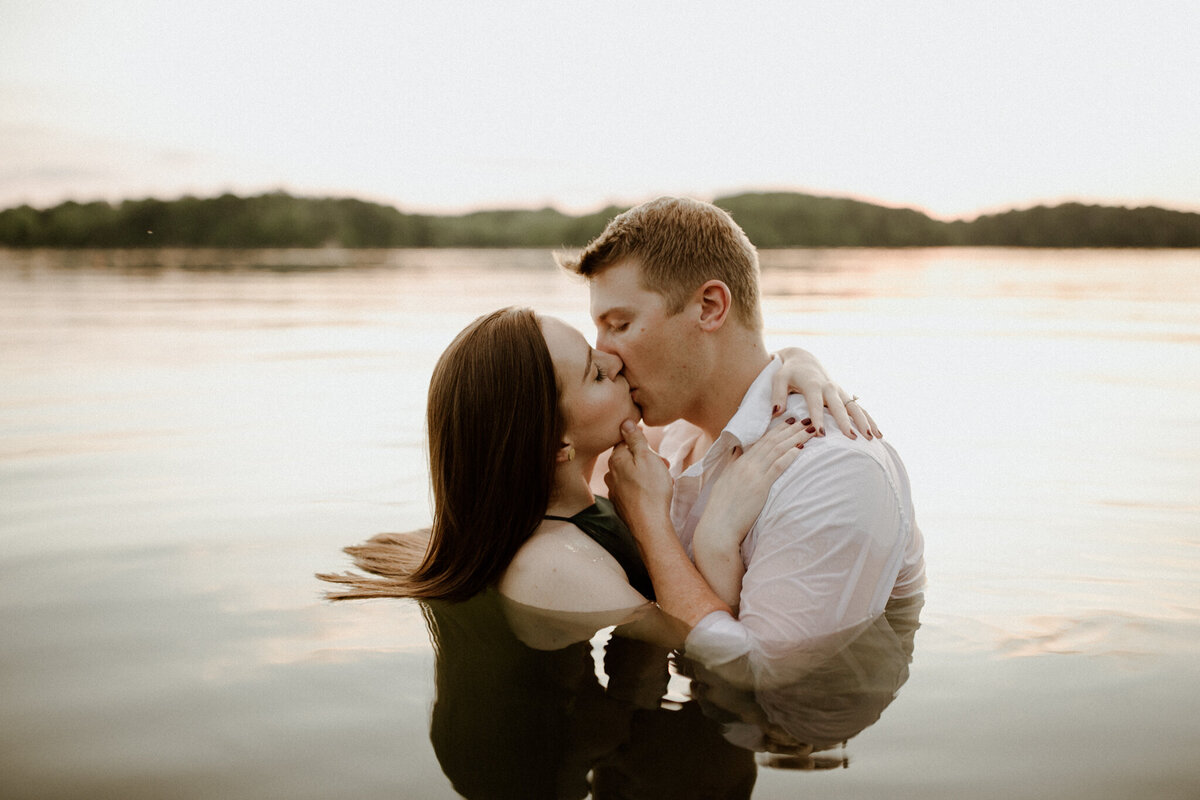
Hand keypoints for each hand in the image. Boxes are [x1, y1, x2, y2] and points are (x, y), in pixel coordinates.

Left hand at [605, 421, 673, 534]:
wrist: (649, 524)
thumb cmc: (651, 489)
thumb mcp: (647, 457)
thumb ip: (635, 439)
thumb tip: (624, 423)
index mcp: (616, 460)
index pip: (625, 442)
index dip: (641, 443)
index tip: (653, 449)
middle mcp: (610, 474)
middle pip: (629, 459)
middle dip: (646, 460)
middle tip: (663, 466)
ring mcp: (614, 491)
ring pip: (631, 475)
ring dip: (646, 474)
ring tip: (662, 481)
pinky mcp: (621, 504)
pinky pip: (632, 490)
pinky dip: (643, 488)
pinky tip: (654, 494)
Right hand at [698, 416, 816, 549]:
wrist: (718, 526)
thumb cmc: (721, 508)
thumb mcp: (724, 480)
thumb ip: (732, 464)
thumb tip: (737, 451)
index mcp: (738, 463)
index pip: (762, 441)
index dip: (777, 430)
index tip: (790, 421)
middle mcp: (746, 465)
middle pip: (772, 442)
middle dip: (791, 429)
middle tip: (806, 418)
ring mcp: (753, 475)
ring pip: (777, 450)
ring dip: (795, 438)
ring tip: (810, 429)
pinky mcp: (760, 487)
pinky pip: (777, 467)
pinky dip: (789, 456)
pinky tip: (800, 449)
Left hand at [770, 347, 881, 439]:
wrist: (803, 360)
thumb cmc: (788, 371)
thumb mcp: (778, 378)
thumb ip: (777, 394)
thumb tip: (777, 412)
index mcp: (812, 384)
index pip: (815, 403)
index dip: (818, 418)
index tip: (821, 433)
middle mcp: (829, 387)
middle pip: (839, 406)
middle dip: (846, 422)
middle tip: (852, 438)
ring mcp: (839, 391)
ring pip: (855, 407)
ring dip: (864, 422)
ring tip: (872, 438)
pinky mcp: (844, 396)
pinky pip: (859, 409)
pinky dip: (869, 420)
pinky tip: (878, 434)